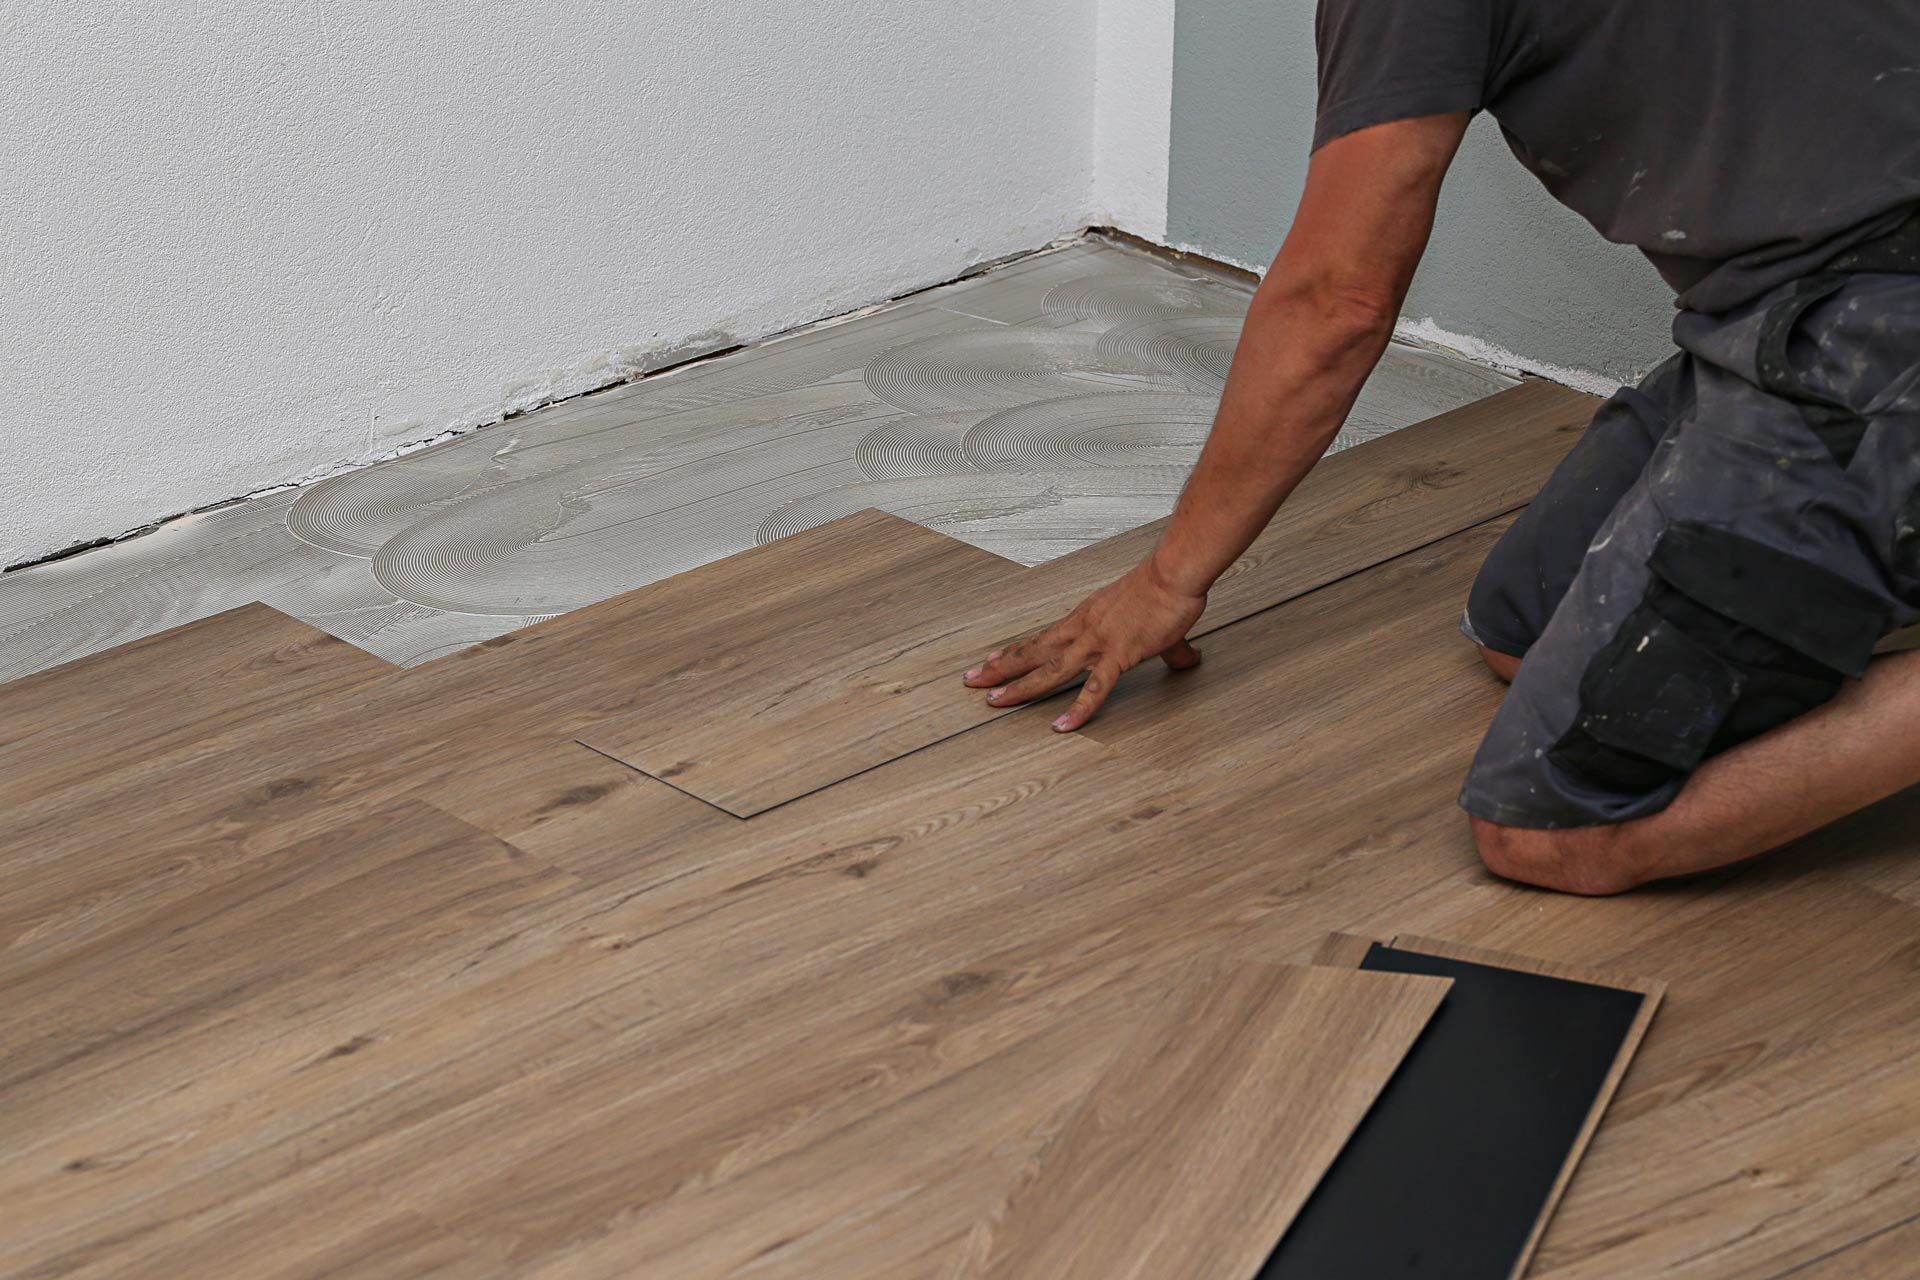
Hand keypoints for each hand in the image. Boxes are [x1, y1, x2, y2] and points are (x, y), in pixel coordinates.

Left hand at [961, 556, 1205, 731]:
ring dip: (1019, 687)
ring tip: (993, 701)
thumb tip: (1187, 658)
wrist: (1174, 575)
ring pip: (1049, 670)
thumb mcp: (1157, 621)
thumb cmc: (1164, 590)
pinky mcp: (1118, 656)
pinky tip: (1062, 726)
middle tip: (971, 681)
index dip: (1015, 652)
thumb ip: (1168, 647)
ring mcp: (1096, 644)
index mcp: (1085, 618)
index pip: (1041, 638)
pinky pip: (1095, 689)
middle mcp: (1082, 630)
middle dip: (1000, 669)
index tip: (990, 661)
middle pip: (1032, 653)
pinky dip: (1078, 710)